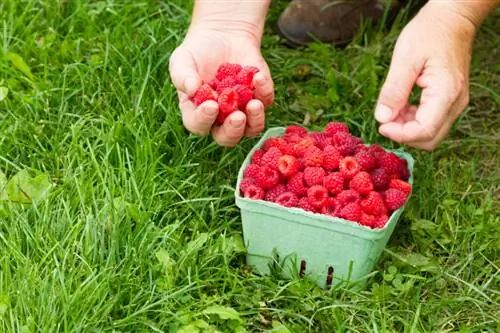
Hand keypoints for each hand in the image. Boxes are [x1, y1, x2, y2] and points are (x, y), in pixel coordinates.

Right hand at [169, 27, 273, 146]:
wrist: (221, 36)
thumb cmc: (197, 52)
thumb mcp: (182, 60)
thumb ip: (182, 75)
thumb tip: (191, 89)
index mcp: (197, 113)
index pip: (198, 125)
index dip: (204, 119)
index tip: (211, 105)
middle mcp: (220, 118)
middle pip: (227, 137)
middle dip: (233, 130)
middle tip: (237, 116)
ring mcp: (243, 110)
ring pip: (252, 128)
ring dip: (255, 120)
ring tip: (254, 103)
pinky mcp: (260, 97)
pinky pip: (266, 101)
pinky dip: (264, 91)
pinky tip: (258, 77)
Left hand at [374, 3, 476, 150]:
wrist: (451, 20)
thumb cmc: (429, 33)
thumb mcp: (405, 59)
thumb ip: (393, 91)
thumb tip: (382, 118)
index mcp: (446, 93)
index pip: (424, 131)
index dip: (400, 134)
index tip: (381, 124)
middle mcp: (455, 103)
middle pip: (429, 139)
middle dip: (403, 135)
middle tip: (384, 119)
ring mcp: (455, 104)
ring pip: (430, 134)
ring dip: (407, 129)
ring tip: (391, 109)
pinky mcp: (449, 102)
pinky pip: (431, 122)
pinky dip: (412, 121)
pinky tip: (400, 107)